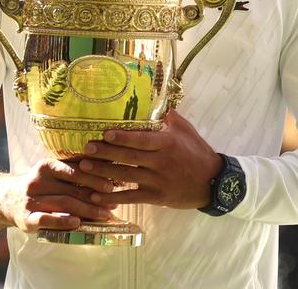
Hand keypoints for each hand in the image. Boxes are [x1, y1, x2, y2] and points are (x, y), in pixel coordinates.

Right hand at [0, 160, 117, 233]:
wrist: (6, 200)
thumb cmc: (40, 185)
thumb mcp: (52, 172)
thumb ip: (73, 170)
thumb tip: (108, 170)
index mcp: (46, 166)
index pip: (75, 171)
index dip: (95, 178)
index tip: (113, 185)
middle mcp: (37, 182)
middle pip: (72, 189)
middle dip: (95, 197)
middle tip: (113, 203)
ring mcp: (31, 200)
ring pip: (63, 204)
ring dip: (86, 210)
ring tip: (104, 214)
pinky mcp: (26, 218)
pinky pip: (46, 219)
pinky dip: (62, 221)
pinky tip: (77, 223)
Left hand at [78, 110, 222, 209]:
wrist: (213, 182)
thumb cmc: (197, 153)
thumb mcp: (187, 131)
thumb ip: (169, 117)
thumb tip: (153, 99)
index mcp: (167, 143)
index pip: (141, 139)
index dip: (122, 138)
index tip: (104, 133)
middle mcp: (160, 162)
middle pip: (128, 157)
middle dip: (105, 153)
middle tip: (87, 148)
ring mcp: (157, 181)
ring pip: (125, 176)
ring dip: (103, 172)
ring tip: (84, 168)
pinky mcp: (156, 196)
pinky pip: (131, 197)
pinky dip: (113, 197)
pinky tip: (96, 195)